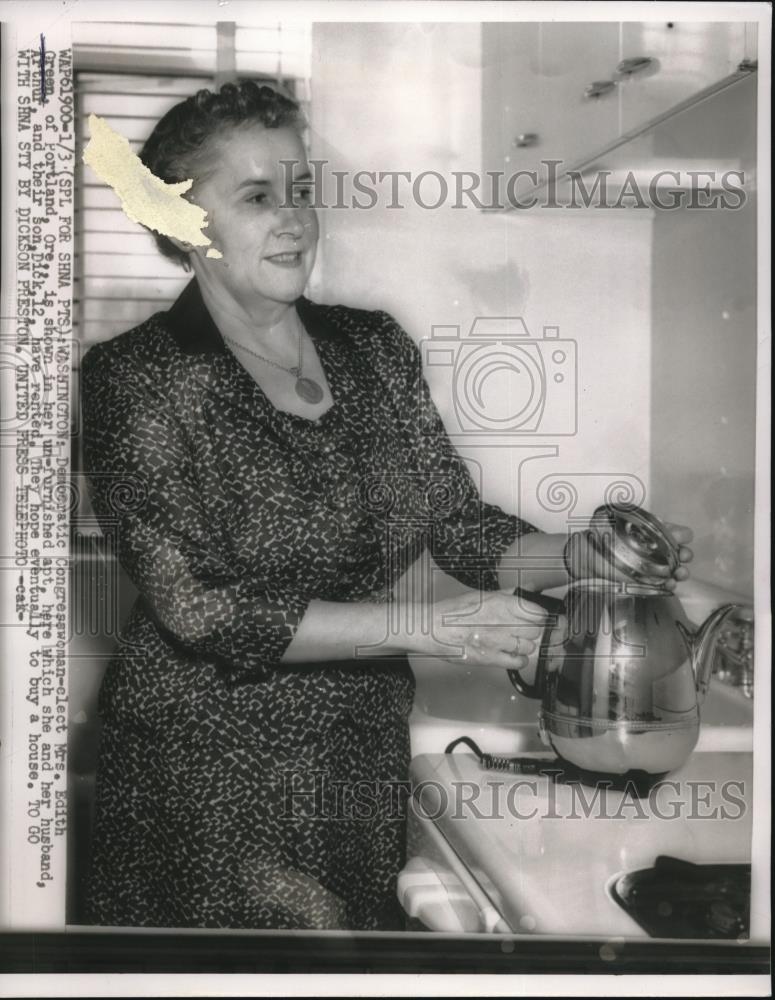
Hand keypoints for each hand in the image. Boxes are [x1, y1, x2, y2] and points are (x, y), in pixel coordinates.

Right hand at [419, 590, 545, 670]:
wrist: (433, 629)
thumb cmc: (454, 612)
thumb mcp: (481, 595)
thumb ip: (507, 594)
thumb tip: (527, 590)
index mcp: (501, 603)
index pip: (537, 612)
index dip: (539, 616)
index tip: (537, 617)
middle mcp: (502, 622)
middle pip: (535, 630)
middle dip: (531, 631)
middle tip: (523, 630)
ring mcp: (497, 642)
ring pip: (529, 647)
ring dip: (525, 645)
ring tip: (514, 642)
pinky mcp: (490, 659)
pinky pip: (518, 662)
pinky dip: (519, 659)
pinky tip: (511, 654)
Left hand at [568, 521, 693, 590]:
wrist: (588, 557)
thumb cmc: (604, 538)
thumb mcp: (619, 524)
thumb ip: (637, 522)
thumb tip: (656, 520)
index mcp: (655, 533)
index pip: (677, 532)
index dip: (682, 535)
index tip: (681, 538)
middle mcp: (658, 549)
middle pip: (681, 551)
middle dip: (685, 554)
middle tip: (683, 557)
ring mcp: (655, 566)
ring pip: (677, 569)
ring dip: (682, 571)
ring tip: (679, 573)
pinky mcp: (649, 581)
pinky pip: (664, 584)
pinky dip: (670, 585)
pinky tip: (669, 584)